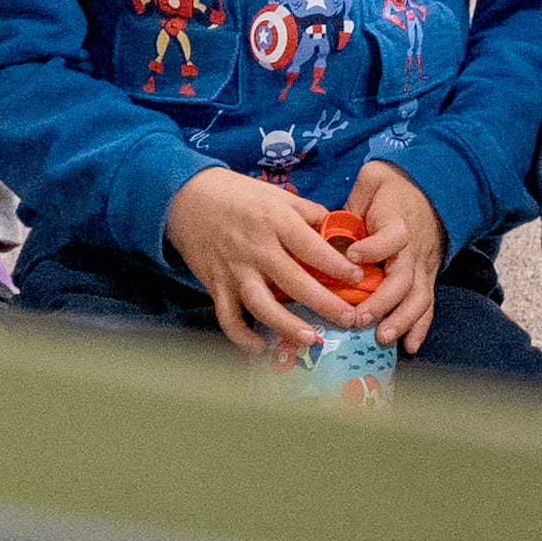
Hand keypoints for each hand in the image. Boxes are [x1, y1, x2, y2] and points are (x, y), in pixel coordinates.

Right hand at [165, 168, 361, 353]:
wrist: (184, 196)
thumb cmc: (235, 193)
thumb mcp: (275, 194)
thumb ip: (306, 212)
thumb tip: (338, 229)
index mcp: (274, 220)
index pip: (311, 247)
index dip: (337, 265)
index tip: (357, 278)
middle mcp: (255, 247)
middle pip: (294, 282)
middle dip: (325, 303)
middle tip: (348, 318)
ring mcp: (234, 269)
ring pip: (262, 305)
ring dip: (286, 325)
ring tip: (310, 340)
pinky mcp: (215, 284)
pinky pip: (228, 317)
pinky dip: (242, 336)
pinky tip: (261, 347)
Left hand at [338, 161, 444, 352]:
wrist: (430, 190)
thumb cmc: (393, 187)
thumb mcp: (373, 179)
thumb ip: (355, 200)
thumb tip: (330, 226)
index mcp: (399, 222)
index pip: (391, 237)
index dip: (373, 248)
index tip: (353, 256)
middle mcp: (414, 249)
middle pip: (404, 278)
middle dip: (382, 301)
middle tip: (359, 318)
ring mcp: (422, 267)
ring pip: (417, 297)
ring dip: (401, 320)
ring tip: (381, 338)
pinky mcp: (426, 279)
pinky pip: (427, 306)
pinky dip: (420, 328)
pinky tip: (409, 348)